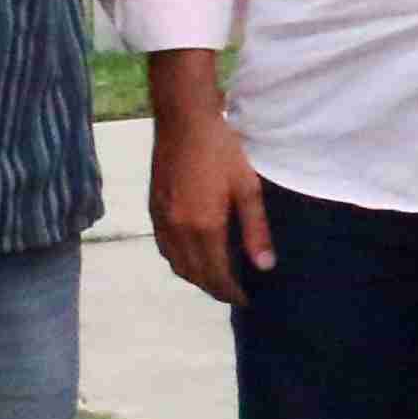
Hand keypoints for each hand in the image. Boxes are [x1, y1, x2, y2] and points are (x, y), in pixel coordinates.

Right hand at [149, 105, 267, 304]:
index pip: (216, 274)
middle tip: (232, 293)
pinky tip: (190, 254)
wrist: (183, 119)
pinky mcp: (153, 207)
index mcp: (203, 227)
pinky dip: (178, 260)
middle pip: (193, 274)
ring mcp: (161, 219)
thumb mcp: (247, 188)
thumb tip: (265, 266)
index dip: (230, 292)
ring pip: (175, 263)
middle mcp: (177, 229)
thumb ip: (256, 230)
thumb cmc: (221, 149)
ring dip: (194, 277)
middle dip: (213, 289)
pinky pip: (164, 247)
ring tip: (214, 278)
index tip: (245, 299)